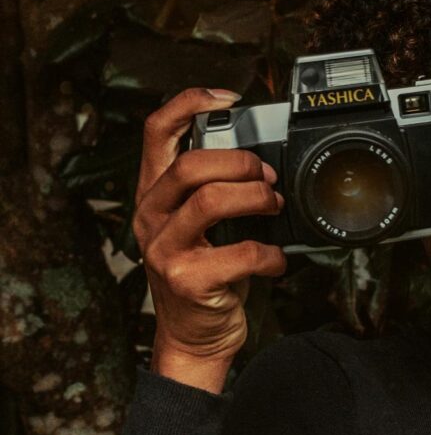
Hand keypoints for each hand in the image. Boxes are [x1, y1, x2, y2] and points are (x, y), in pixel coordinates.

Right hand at [132, 88, 286, 375]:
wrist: (194, 336)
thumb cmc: (205, 274)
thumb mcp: (199, 227)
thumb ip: (213, 191)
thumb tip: (265, 163)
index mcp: (154, 193)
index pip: (156, 131)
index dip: (189, 103)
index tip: (229, 98)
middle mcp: (151, 216)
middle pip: (189, 164)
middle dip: (239, 162)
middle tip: (266, 177)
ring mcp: (164, 249)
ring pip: (209, 201)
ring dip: (254, 198)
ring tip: (273, 207)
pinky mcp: (187, 280)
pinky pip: (238, 253)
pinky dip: (268, 253)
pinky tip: (275, 260)